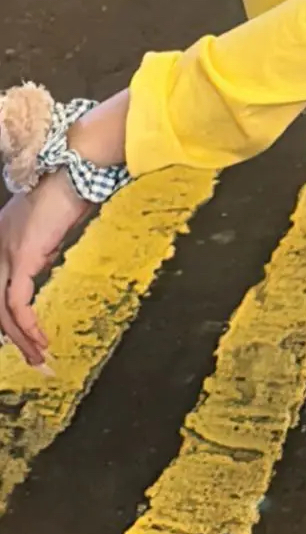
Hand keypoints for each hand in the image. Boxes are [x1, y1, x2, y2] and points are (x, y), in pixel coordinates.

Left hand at [0, 173, 91, 365]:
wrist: (72, 174)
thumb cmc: (66, 194)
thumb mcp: (46, 228)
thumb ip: (40, 248)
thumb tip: (46, 263)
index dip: (7, 318)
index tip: (24, 340)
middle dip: (12, 337)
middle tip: (34, 359)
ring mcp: (4, 254)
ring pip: (1, 309)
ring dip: (20, 339)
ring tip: (39, 359)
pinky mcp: (21, 259)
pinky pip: (17, 303)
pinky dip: (27, 326)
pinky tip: (39, 339)